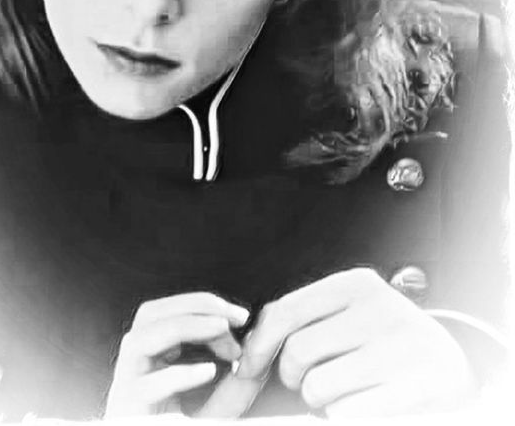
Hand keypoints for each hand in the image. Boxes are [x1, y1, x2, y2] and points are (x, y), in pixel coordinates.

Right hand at [104, 292, 248, 416]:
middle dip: (193, 306)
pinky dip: (178, 374)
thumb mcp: (222, 407)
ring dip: (183, 327)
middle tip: (232, 316)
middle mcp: (135, 371)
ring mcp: (126, 392)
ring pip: (139, 340)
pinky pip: (146, 387)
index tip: (242, 318)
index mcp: (153, 362)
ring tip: (221, 329)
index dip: (205, 306)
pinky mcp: (128, 414)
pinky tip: (209, 372)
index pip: (170, 312)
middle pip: (149, 315)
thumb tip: (262, 338)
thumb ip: (240, 379)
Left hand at [220, 268, 477, 417]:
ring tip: (343, 391)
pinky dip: (345, 415)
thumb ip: (304, 319)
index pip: (285, 311)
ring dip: (320, 401)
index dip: (258, 346)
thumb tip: (247, 348)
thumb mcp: (349, 313)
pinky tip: (363, 405)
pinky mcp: (418, 385)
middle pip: (297, 352)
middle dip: (295, 377)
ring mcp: (401, 346)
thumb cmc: (383, 340)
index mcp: (356, 284)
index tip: (248, 368)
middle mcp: (379, 308)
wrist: (449, 364)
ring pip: (318, 387)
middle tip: (313, 381)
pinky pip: (348, 413)